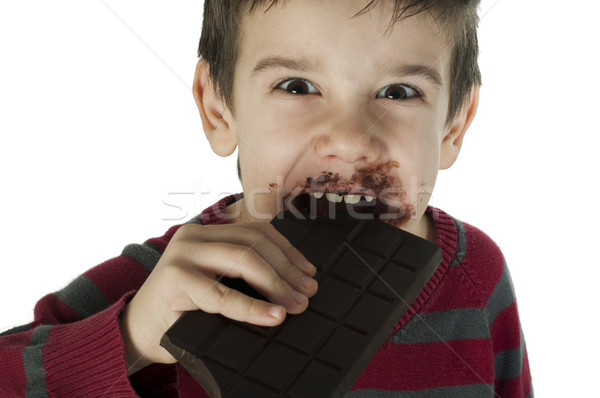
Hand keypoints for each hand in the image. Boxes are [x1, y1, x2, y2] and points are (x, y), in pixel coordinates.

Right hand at [119, 221, 317, 373]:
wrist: (138, 332)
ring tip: (295, 304)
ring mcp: (182, 255)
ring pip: (242, 259)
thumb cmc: (183, 309)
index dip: (287, 250)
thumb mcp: (215, 282)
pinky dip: (252, 307)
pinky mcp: (174, 280)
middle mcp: (193, 236)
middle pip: (253, 243)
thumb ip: (241, 273)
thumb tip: (293, 283)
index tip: (308, 271)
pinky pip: (221, 295)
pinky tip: (272, 316)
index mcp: (206, 232)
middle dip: (286, 268)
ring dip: (275, 284)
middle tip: (307, 292)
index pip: (256, 231)